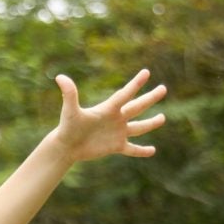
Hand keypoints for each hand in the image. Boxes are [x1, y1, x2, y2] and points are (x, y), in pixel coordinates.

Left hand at [51, 70, 166, 163]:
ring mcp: (118, 133)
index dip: (135, 84)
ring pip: (139, 128)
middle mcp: (116, 118)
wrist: (67, 145)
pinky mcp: (116, 146)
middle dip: (150, 98)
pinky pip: (132, 149)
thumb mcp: (70, 110)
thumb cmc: (68, 126)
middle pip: (137, 107)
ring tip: (163, 118)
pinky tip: (152, 151)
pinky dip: (142, 151)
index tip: (146, 72)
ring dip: (151, 123)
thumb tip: (59, 77)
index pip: (125, 94)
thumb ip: (69, 94)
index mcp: (108, 109)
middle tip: (163, 88)